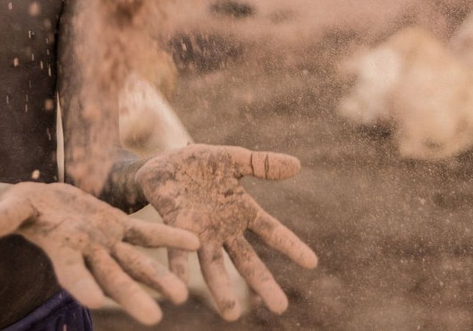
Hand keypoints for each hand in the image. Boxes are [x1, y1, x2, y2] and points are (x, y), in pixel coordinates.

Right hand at [0, 181, 199, 324]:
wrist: (40, 201)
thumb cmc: (18, 207)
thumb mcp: (12, 207)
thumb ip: (7, 216)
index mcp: (62, 252)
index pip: (74, 274)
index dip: (83, 286)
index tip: (95, 300)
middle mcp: (89, 254)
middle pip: (113, 279)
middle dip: (133, 298)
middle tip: (154, 318)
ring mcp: (107, 242)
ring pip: (136, 262)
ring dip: (159, 278)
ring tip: (183, 294)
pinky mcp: (118, 225)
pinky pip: (147, 234)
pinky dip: (169, 238)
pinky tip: (194, 243)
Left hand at [136, 144, 318, 319]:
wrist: (160, 163)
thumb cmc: (199, 164)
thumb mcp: (233, 158)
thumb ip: (262, 164)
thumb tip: (298, 166)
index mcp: (242, 211)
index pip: (272, 231)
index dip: (291, 246)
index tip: (312, 263)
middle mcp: (223, 229)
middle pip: (247, 260)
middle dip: (263, 283)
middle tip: (281, 307)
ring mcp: (199, 234)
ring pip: (213, 266)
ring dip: (221, 289)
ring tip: (231, 315)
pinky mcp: (175, 230)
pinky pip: (178, 253)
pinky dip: (180, 269)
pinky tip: (178, 287)